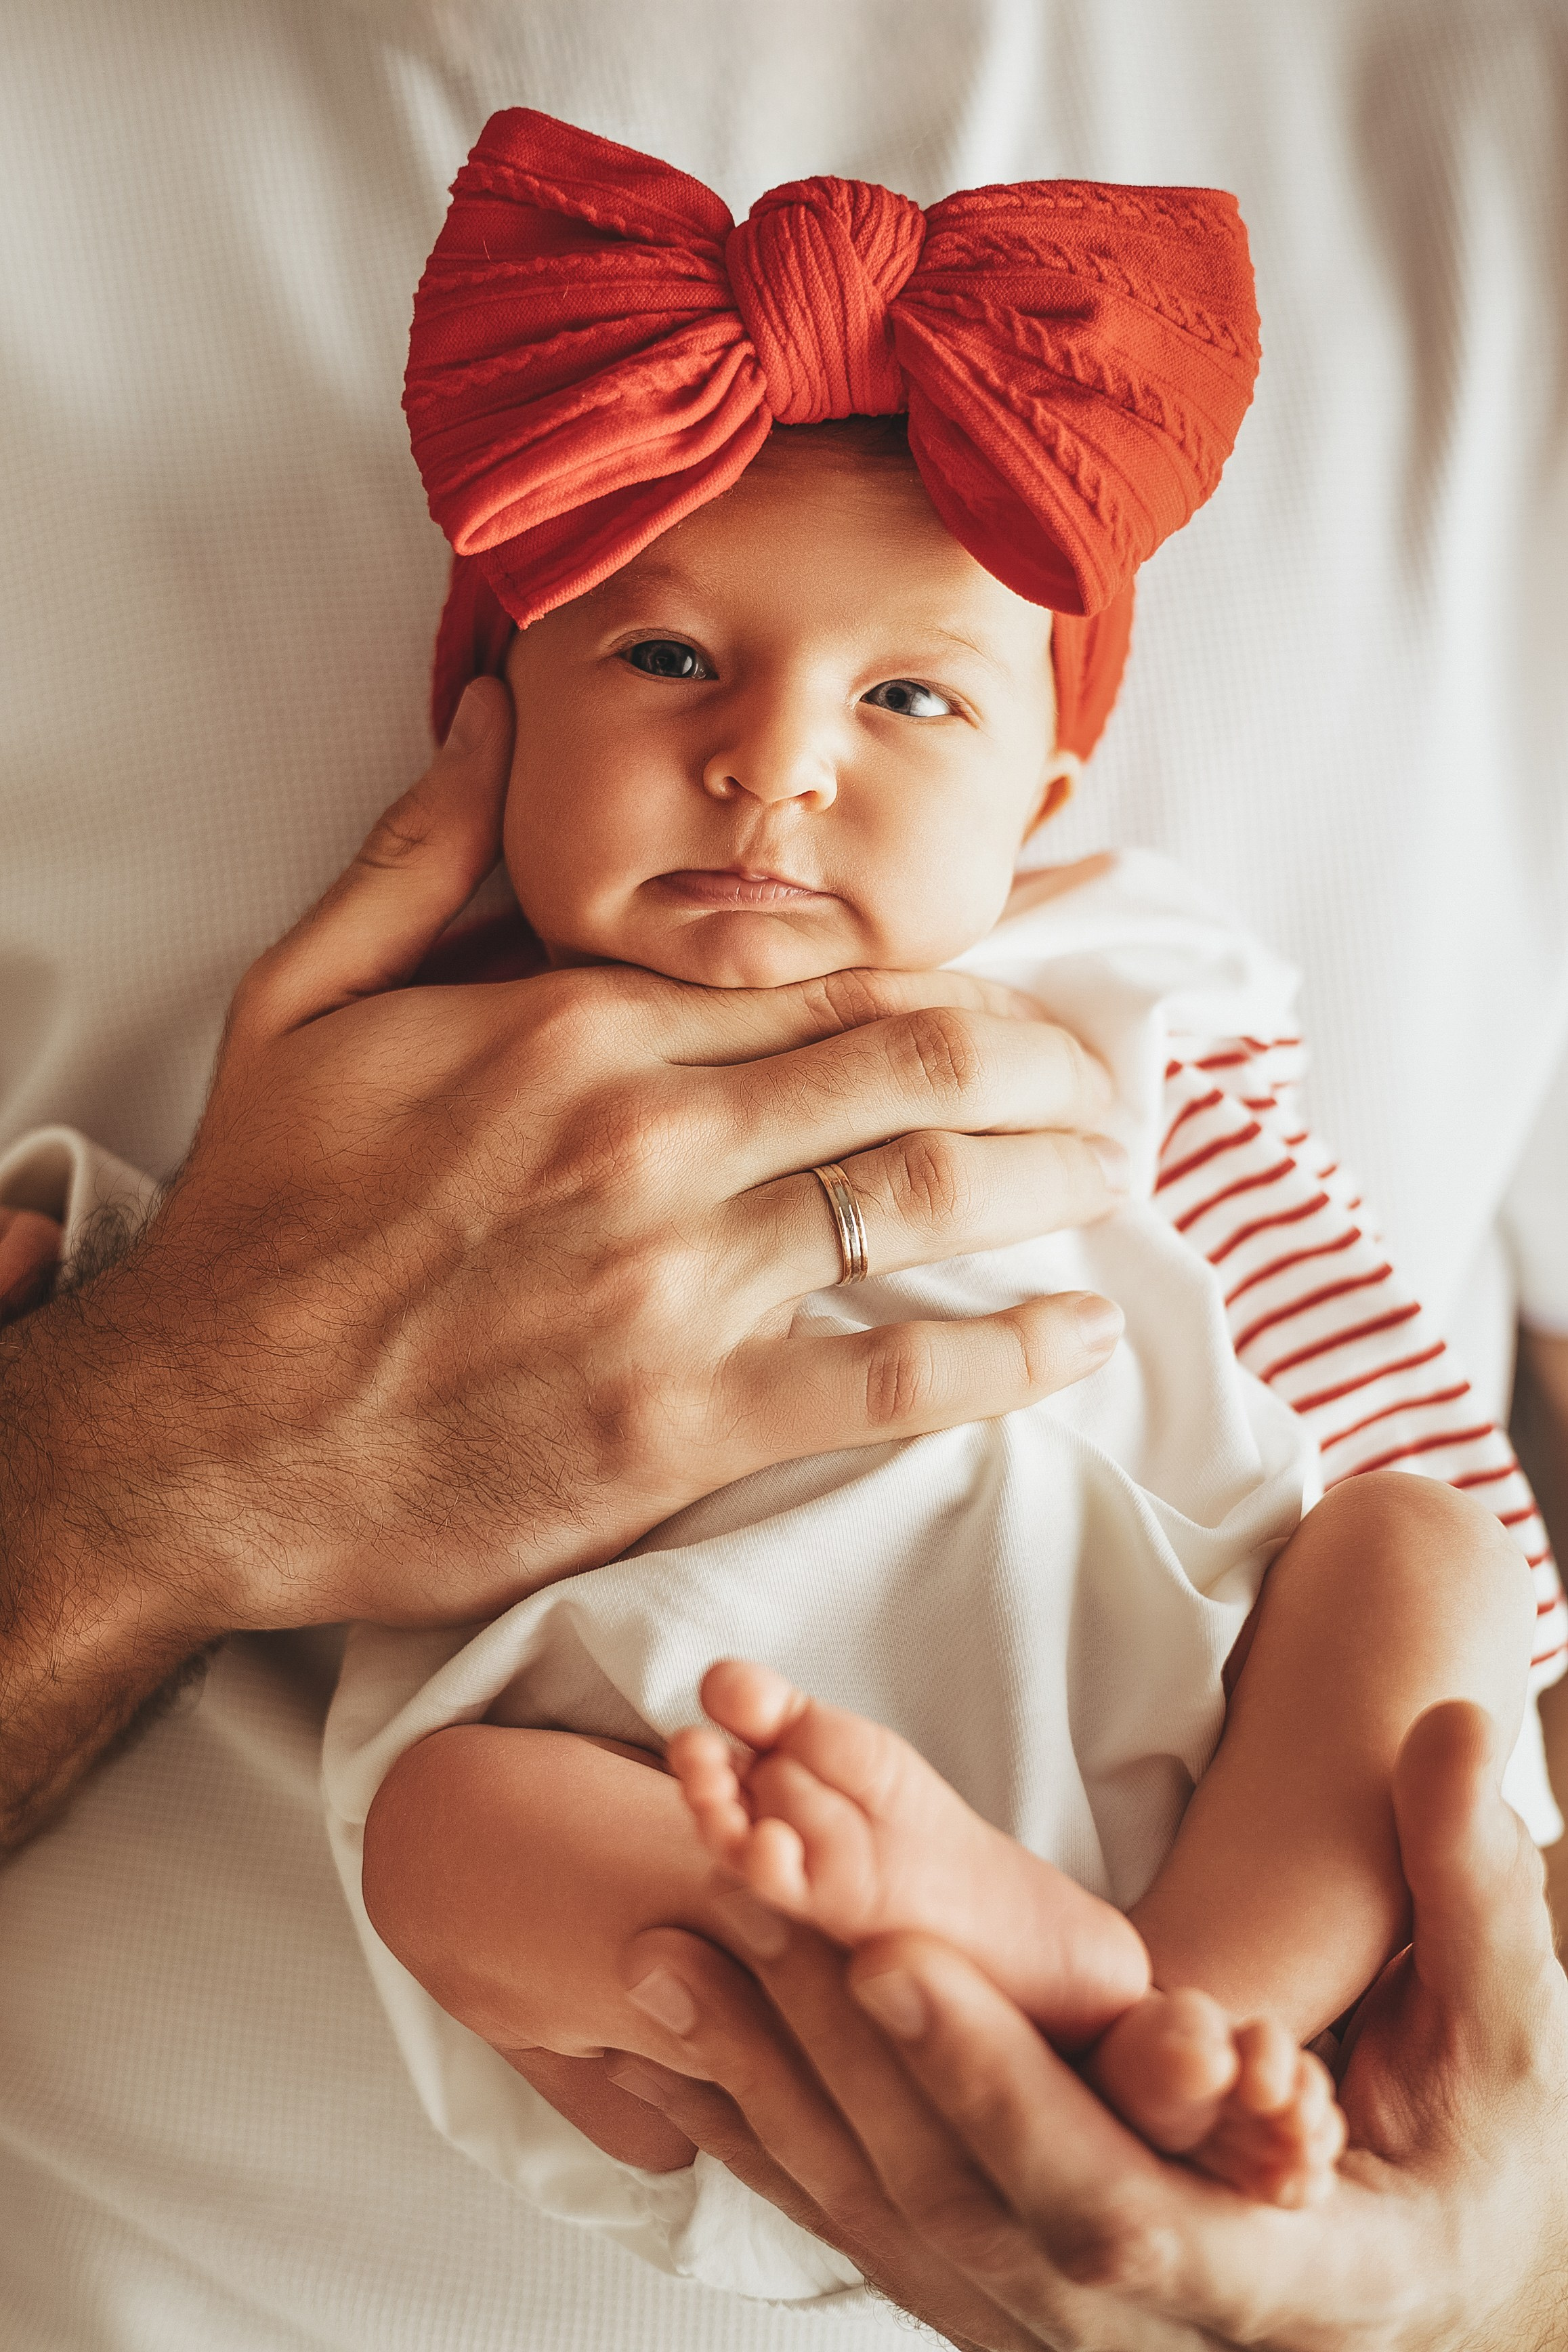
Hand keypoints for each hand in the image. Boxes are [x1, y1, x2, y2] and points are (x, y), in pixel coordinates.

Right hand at [0, 675, 1124, 1845]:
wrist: (199, 1436)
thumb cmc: (260, 1224)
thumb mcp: (302, 999)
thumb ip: (417, 855)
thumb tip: (483, 716)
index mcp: (578, 1026)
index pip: (826, 970)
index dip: (959, 976)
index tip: (1028, 993)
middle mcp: (651, 1135)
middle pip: (916, 1060)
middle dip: (1045, 1064)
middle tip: (1106, 1083)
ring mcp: (675, 1281)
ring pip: (930, 1193)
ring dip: (1056, 1179)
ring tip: (1115, 1177)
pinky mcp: (680, 1422)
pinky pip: (891, 1375)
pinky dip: (1006, 1356)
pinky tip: (1075, 1340)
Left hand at [605, 1701, 1567, 2350]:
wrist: (1427, 2290)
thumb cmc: (1479, 2161)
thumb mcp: (1509, 2044)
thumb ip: (1477, 1890)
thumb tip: (1460, 1733)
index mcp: (1264, 2281)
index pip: (1102, 2194)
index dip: (993, 2080)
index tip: (894, 1954)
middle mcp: (1128, 2329)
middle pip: (955, 2198)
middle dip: (841, 2052)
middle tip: (745, 1903)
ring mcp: (1044, 2323)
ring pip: (881, 2216)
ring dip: (766, 2083)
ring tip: (661, 1953)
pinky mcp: (992, 2292)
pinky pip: (858, 2222)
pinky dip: (761, 2136)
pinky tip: (666, 2053)